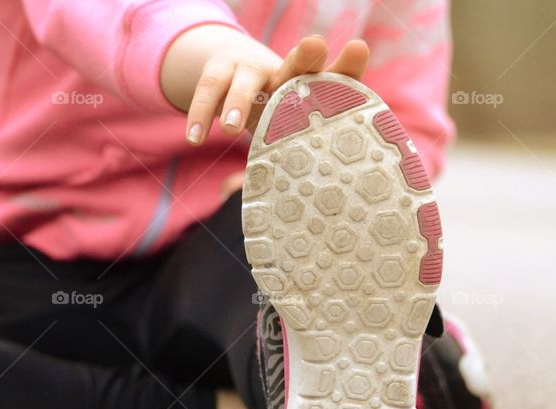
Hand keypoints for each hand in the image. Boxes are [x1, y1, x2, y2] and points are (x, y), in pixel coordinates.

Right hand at [163, 28, 368, 145]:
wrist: (233, 79)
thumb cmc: (275, 121)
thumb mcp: (291, 135)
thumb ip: (303, 161)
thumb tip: (309, 214)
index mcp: (310, 88)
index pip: (336, 76)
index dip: (348, 64)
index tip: (358, 48)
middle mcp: (284, 72)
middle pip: (297, 63)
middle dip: (307, 56)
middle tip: (314, 46)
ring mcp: (249, 68)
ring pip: (246, 80)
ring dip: (239, 101)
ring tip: (230, 130)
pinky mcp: (219, 70)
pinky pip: (209, 90)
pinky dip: (201, 114)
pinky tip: (197, 139)